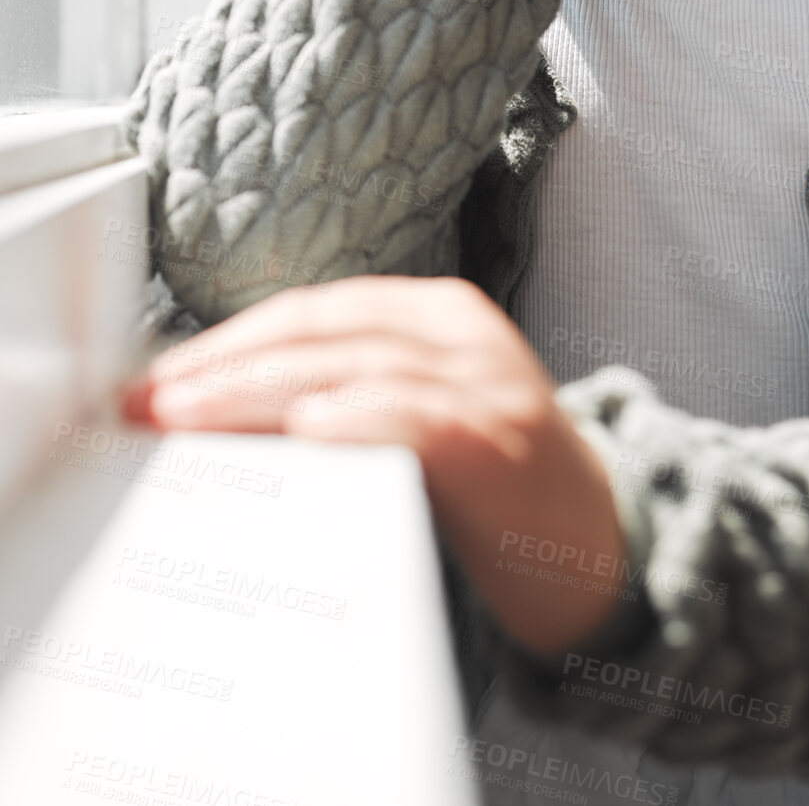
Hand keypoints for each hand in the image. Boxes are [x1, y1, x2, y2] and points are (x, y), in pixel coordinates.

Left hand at [117, 275, 630, 658]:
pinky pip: (422, 416)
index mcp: (437, 314)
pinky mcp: (503, 438)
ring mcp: (487, 380)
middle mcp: (462, 333)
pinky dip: (363, 417)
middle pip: (323, 331)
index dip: (230, 340)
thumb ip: (346, 397)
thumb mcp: (422, 418)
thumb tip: (221, 416)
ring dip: (260, 390)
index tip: (160, 379)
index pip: (314, 311)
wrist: (606, 549)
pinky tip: (310, 428)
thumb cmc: (496, 490)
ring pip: (355, 367)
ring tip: (190, 413)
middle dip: (225, 365)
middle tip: (151, 399)